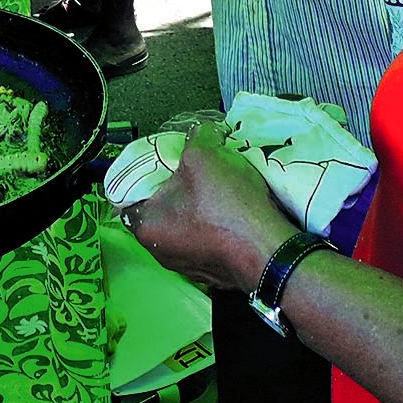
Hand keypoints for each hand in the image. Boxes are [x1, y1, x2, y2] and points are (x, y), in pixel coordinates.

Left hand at [126, 123, 296, 291]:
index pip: (132, 193)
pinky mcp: (214, 271)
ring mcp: (189, 265)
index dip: (148, 171)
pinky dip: (219, 225)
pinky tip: (235, 210)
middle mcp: (161, 251)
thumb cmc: (229, 210)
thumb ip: (196, 136)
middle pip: (163, 207)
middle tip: (197, 170)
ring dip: (201, 206)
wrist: (270, 251)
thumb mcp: (204, 154)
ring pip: (188, 224)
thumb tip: (202, 131)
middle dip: (180, 187)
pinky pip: (210, 239)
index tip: (164, 161)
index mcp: (146, 225)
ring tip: (221, 188)